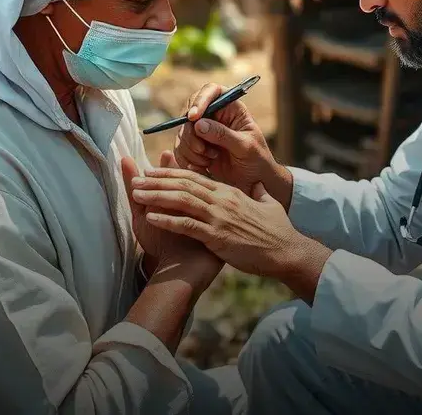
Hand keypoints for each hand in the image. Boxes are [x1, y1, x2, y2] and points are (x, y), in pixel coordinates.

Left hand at [130, 168, 331, 299]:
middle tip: (135, 179)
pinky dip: (167, 220)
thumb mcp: (270, 205)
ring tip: (136, 194)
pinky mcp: (217, 236)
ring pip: (182, 201)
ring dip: (156, 197)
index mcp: (230, 192)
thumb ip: (260, 194)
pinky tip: (149, 218)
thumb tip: (259, 186)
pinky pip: (187, 225)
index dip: (171, 172)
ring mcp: (219, 217)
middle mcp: (222, 200)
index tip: (153, 170)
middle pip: (183, 185)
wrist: (286, 251)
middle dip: (157, 181)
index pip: (195, 177)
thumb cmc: (278, 231)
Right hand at [174, 83, 289, 199]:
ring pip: (183, 133)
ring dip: (191, 149)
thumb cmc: (256, 159)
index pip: (212, 91)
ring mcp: (203, 130)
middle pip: (190, 113)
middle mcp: (214, 115)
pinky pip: (180, 148)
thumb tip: (198, 124)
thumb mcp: (245, 146)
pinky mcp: (195, 146)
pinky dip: (187, 159)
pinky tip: (202, 167)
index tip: (194, 117)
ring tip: (210, 160)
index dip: (200, 100)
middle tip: (203, 150)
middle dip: (192, 134)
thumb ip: (223, 135)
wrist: (254, 180)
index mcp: (231, 107)